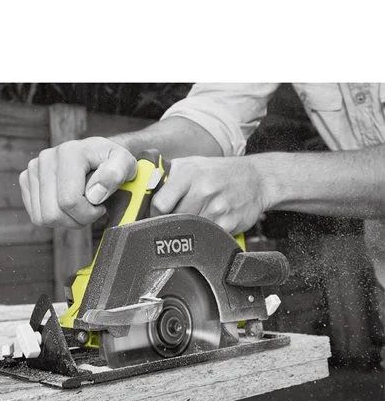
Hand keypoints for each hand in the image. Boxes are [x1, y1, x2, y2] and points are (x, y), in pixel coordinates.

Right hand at [19, 137, 136, 227]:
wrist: (99, 156)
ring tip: (81, 206)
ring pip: (43, 218)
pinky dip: (55, 217)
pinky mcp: (26, 180)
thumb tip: (93, 194)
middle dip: (77, 219)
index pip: (69, 201)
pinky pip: (36, 216)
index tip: (101, 205)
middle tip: (91, 208)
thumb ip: (115, 175)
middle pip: (54, 213)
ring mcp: (34, 168)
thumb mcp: (126, 164)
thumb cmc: (113, 163)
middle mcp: (47, 157)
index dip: (88, 213)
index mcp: (70, 152)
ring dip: (66, 220)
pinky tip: (68, 205)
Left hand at [151, 156, 269, 233]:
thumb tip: (143, 189)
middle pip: (173, 220)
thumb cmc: (219, 172)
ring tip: (195, 217)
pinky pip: (207, 236)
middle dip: (171, 222)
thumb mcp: (192, 164)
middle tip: (175, 218)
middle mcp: (203, 189)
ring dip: (188, 229)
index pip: (160, 203)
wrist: (257, 178)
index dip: (153, 213)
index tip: (155, 215)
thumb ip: (168, 176)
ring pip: (189, 230)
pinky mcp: (229, 224)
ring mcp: (217, 208)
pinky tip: (210, 222)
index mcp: (189, 174)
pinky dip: (205, 234)